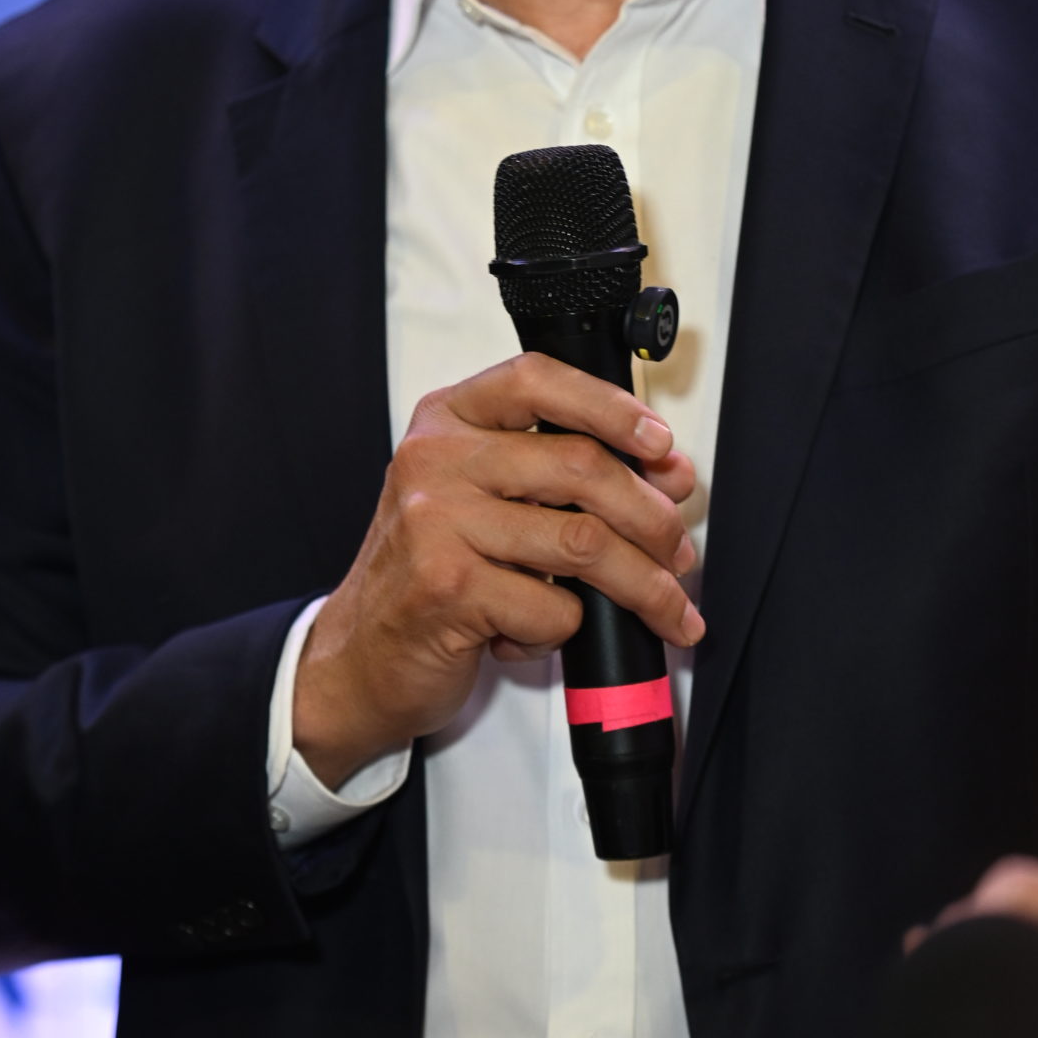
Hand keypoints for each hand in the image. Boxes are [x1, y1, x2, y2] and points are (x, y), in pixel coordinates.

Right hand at [294, 352, 699, 789]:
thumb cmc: (430, 571)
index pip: (539, 381)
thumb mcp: (482, 499)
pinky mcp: (446, 588)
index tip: (660, 446)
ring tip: (664, 607)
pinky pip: (551, 608)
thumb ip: (561, 475)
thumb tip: (667, 476)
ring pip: (581, 542)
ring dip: (640, 585)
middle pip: (580, 467)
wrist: (358, 656)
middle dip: (652, 517)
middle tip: (679, 553)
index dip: (612, 407)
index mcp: (448, 419)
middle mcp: (436, 459)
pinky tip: (543, 632)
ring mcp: (436, 521)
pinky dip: (567, 629)